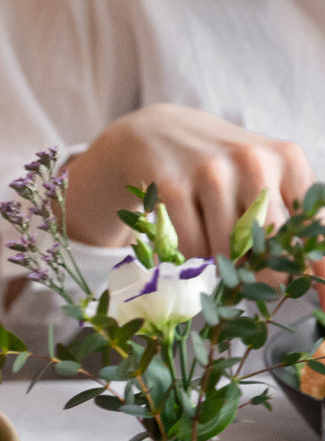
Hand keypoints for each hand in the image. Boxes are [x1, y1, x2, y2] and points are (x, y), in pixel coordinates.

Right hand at [64, 104, 314, 259]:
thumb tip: (323, 281)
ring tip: (217, 257)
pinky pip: (191, 248)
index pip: (312, 227)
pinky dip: (194, 260)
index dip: (320, 272)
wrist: (157, 134)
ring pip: (228, 250)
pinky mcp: (171, 186)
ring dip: (224, 267)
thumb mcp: (264, 177)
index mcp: (287, 159)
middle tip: (251, 281)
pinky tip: (191, 248)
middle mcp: (253, 161)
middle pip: (270, 244)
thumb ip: (295, 220)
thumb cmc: (222, 167)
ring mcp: (210, 173)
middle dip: (264, 275)